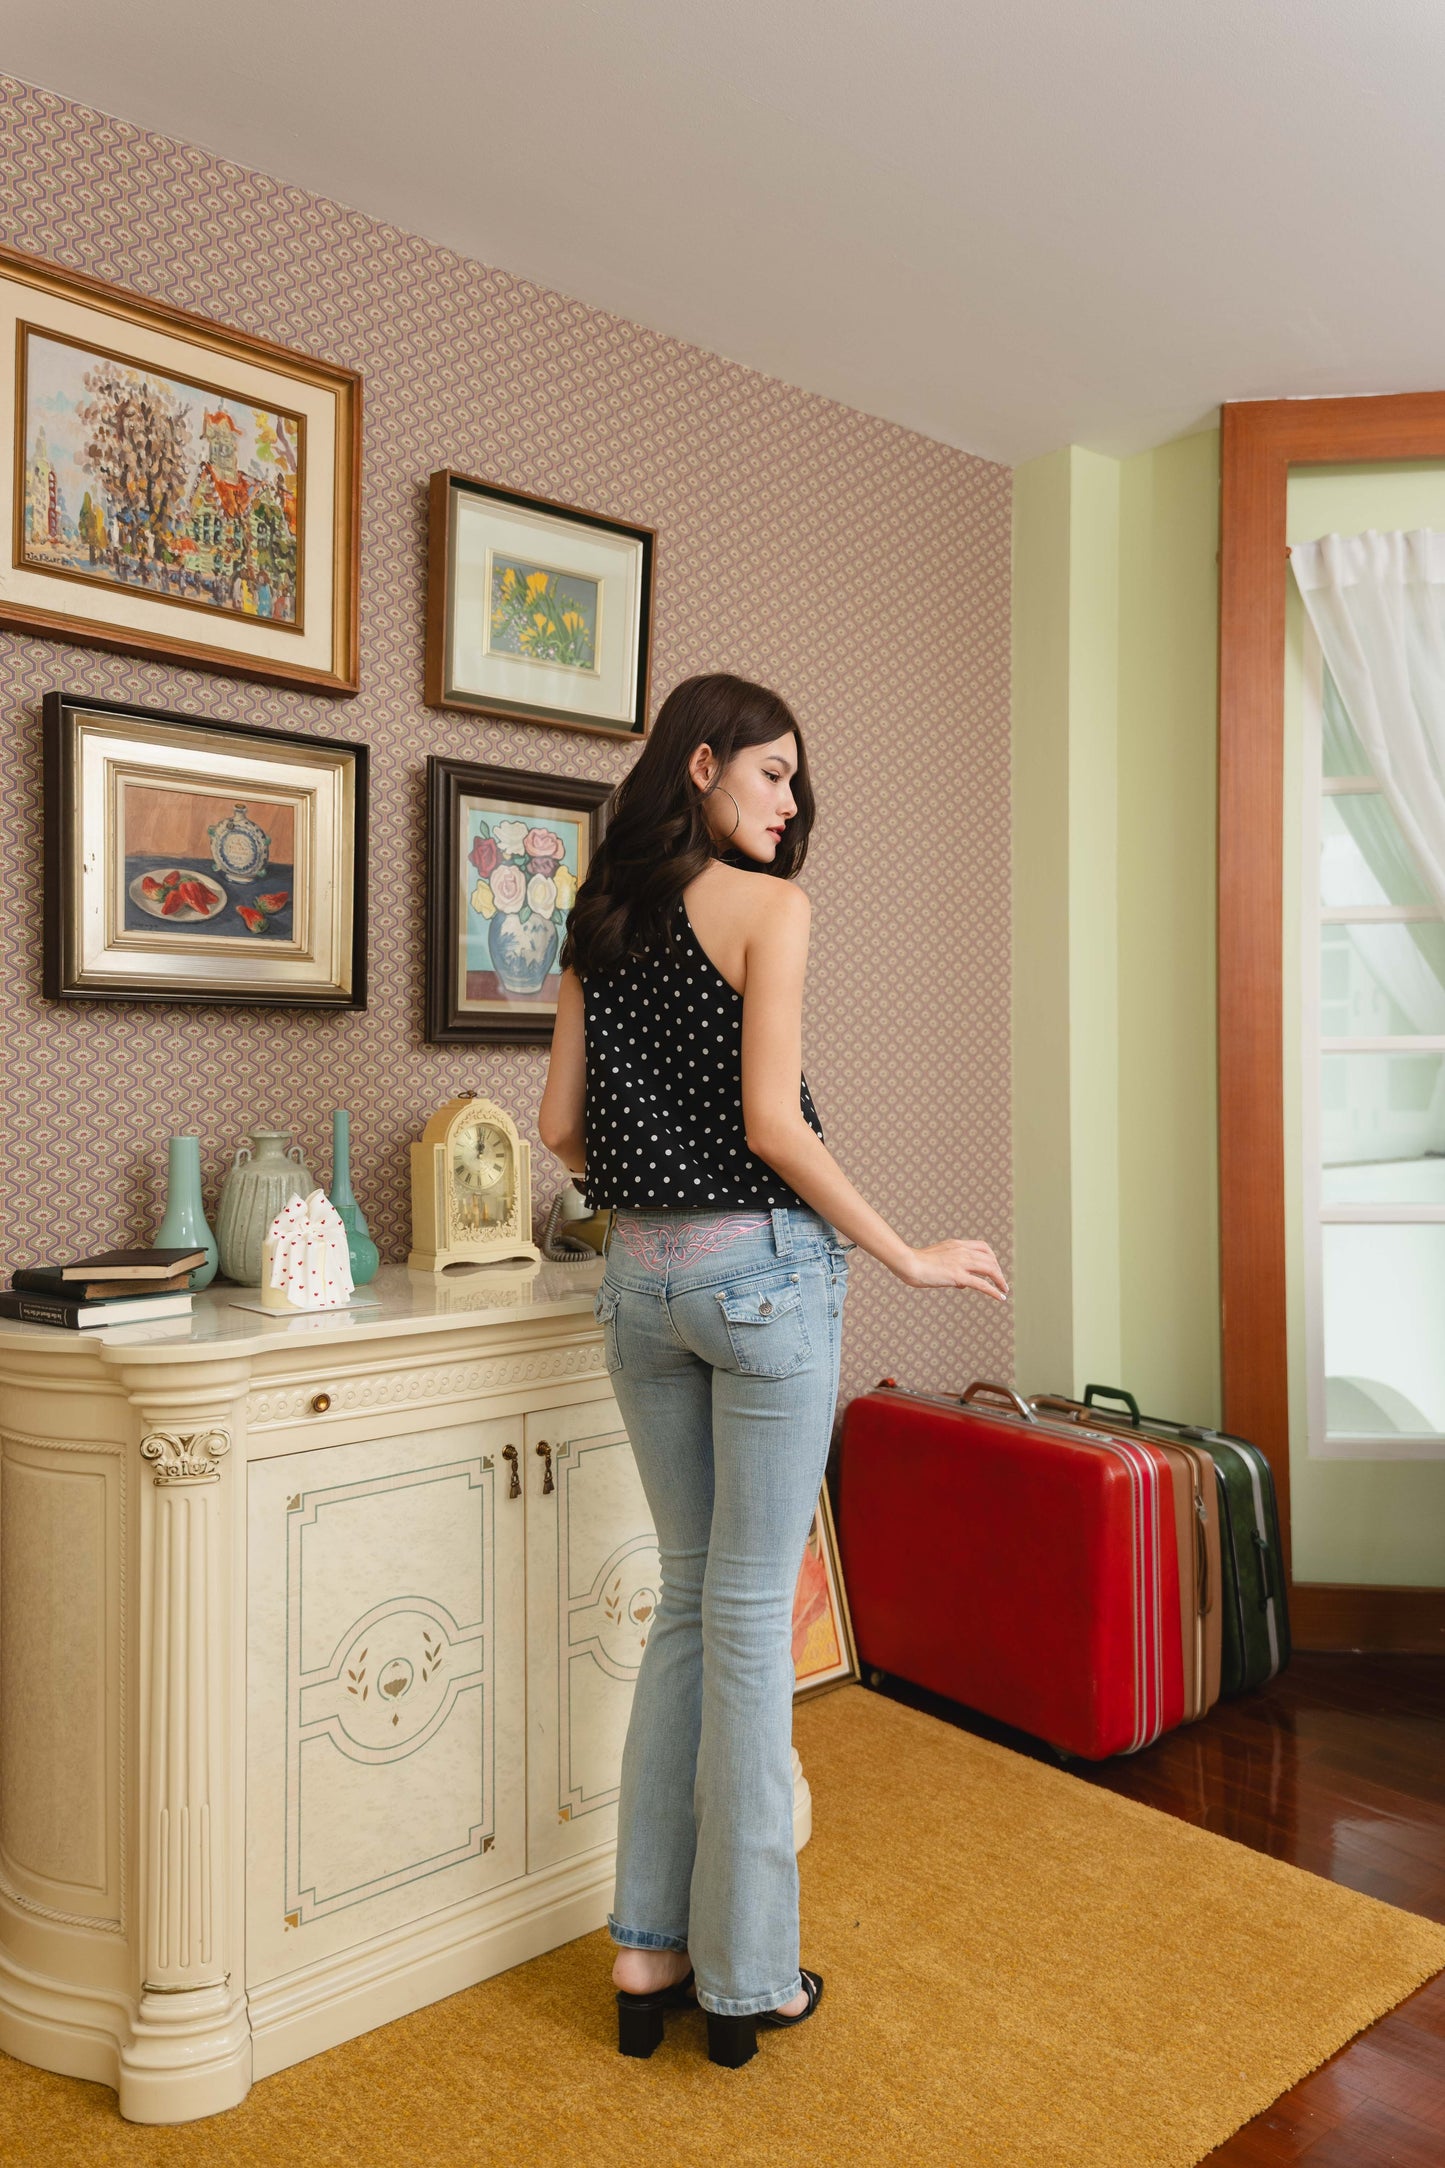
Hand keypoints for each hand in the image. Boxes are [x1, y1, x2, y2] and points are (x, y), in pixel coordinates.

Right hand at [893, 1237, 1008, 1297]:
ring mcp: (961, 1263)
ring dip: (1000, 1280)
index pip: (983, 1247)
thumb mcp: (937, 1260)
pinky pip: (982, 1284)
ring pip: (990, 1269)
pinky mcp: (958, 1276)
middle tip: (1001, 1282)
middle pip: (990, 1258)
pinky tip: (1001, 1297)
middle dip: (998, 1271)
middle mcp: (962, 1251)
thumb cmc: (916, 1263)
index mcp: (956, 1244)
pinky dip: (994, 1290)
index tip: (994, 1268)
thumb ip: (951, 1268)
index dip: (992, 1257)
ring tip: (1004, 1290)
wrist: (908, 1263)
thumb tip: (963, 1284)